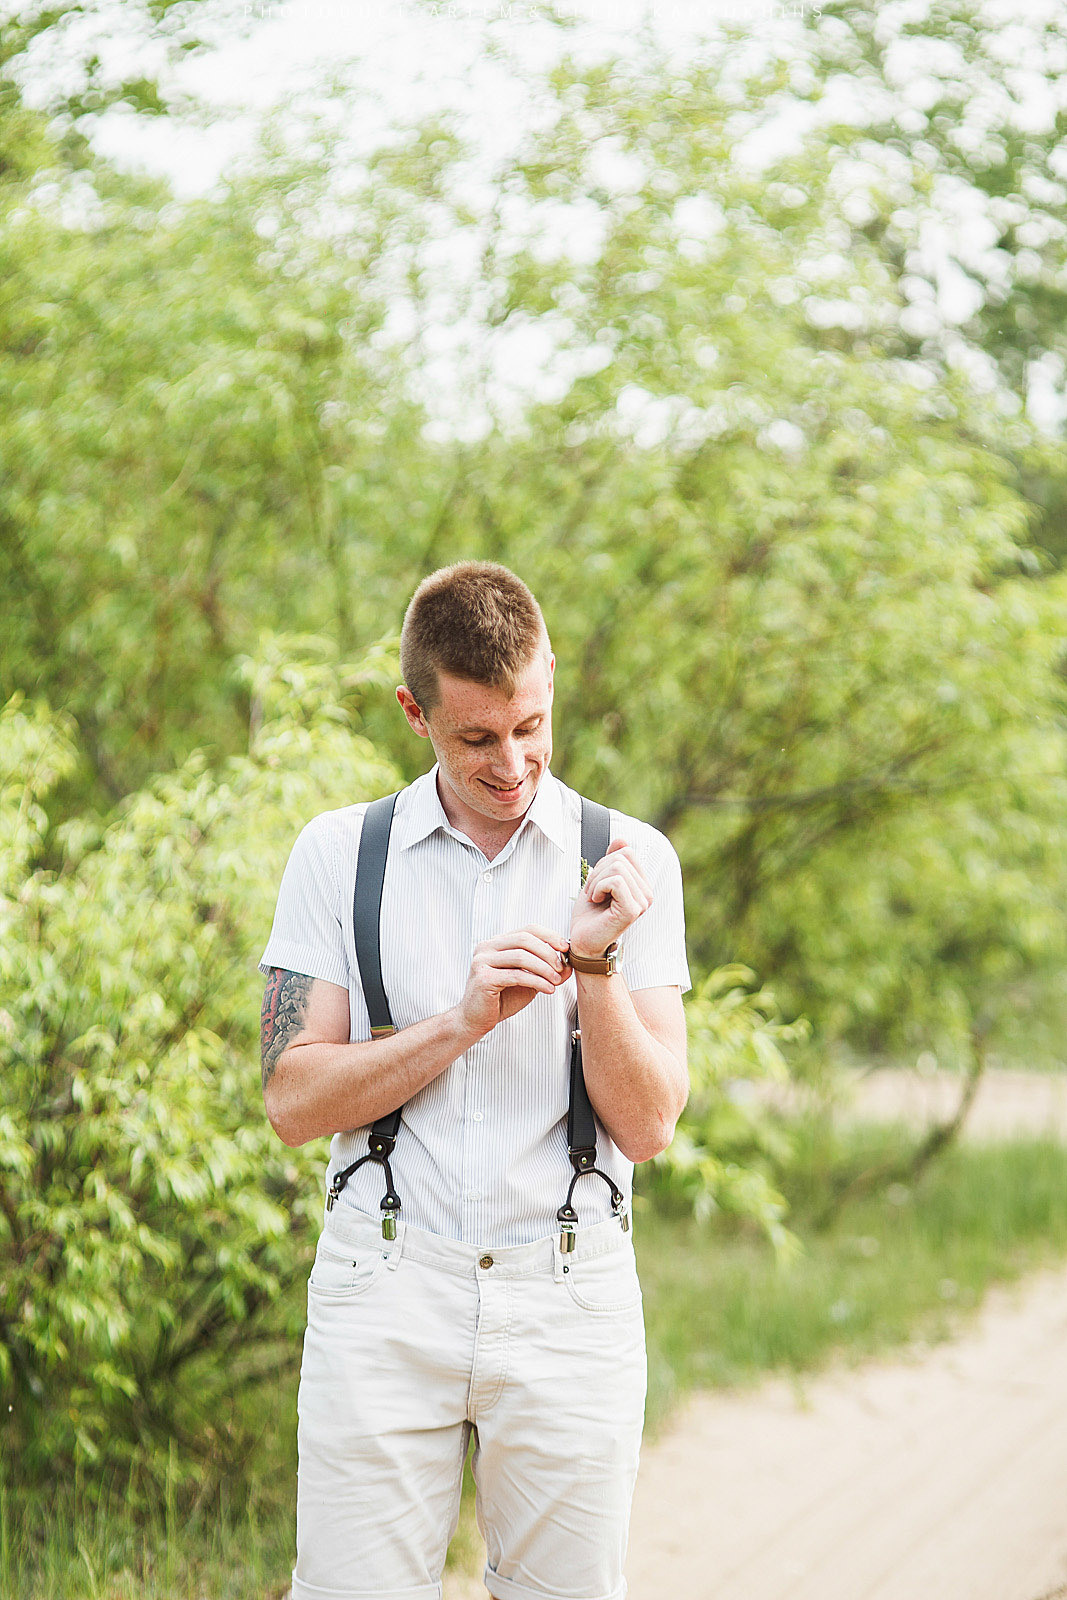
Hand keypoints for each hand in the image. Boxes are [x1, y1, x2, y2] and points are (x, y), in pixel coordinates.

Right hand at [457, 924, 570, 1036]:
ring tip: (556, 981)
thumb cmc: (501, 999)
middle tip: (561, 967)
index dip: (548, 936)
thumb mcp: (528, 982)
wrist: (476, 1020)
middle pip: (524, 939)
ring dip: (544, 968)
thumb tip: (569, 965)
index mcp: (497, 943)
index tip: (565, 947)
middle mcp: (487, 947)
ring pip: (521, 956)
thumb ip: (545, 971)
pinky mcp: (484, 978)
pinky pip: (516, 975)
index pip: (527, 930)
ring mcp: (482, 961)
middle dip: (547, 952)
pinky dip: (536, 981)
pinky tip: (547, 989)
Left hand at [568, 839, 651, 961]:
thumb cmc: (590, 916)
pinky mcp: (633, 910)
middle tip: (593, 893)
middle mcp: (647, 893)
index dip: (604, 862)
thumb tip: (621, 840)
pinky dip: (598, 888)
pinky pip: (615, 881)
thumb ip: (612, 860)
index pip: (626, 852)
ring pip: (616, 868)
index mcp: (641, 885)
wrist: (583, 943)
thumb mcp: (598, 881)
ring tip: (594, 898)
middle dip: (598, 872)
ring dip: (595, 882)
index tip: (597, 884)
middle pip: (620, 857)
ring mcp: (642, 902)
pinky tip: (596, 902)